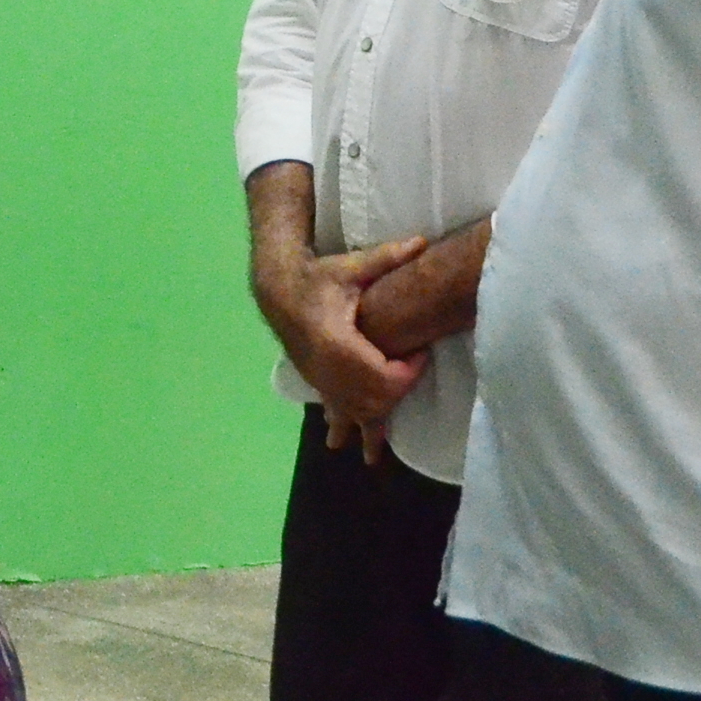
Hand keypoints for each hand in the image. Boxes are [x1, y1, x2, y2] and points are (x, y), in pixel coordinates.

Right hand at [255, 237, 428, 463]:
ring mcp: (320, 379)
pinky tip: (341, 442)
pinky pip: (332, 410)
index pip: (383, 374)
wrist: (279, 290)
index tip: (420, 351)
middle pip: (371, 400)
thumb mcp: (352, 266)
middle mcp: (328, 369)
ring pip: (350, 413)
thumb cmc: (319, 277)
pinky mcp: (316, 381)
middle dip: (397, 395)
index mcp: (338, 343)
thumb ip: (387, 258)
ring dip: (366, 430)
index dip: (408, 369)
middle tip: (412, 371)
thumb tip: (421, 242)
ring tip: (374, 457)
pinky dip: (342, 427)